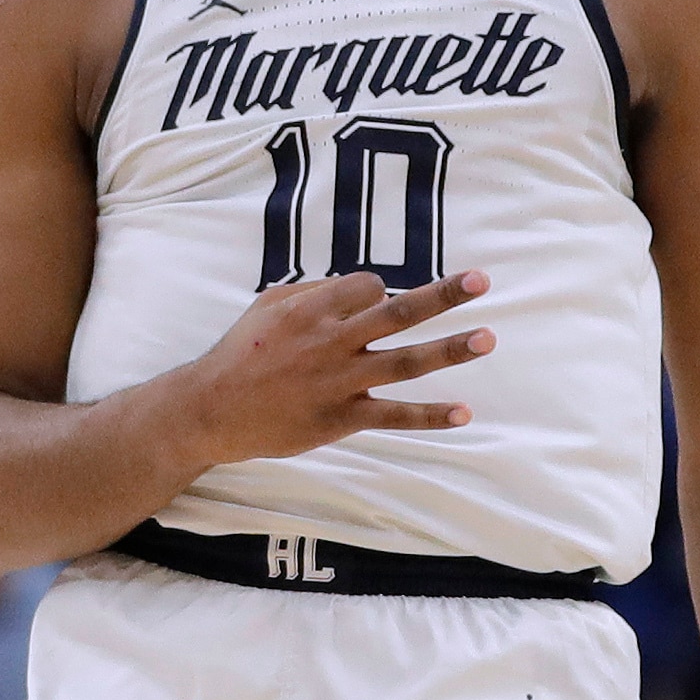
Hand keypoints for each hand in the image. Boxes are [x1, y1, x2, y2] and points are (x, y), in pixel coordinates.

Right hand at [172, 270, 493, 465]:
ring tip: (487, 337)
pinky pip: (394, 415)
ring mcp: (340, 381)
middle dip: (443, 295)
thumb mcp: (267, 306)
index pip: (369, 286)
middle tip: (481, 281)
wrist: (212, 409)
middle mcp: (332, 341)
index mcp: (312, 308)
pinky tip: (463, 411)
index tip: (375, 303)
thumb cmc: (240, 353)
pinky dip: (429, 415)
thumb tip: (358, 285)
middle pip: (398, 313)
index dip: (378, 291)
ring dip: (449, 349)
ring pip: (405, 361)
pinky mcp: (341, 418)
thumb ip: (313, 292)